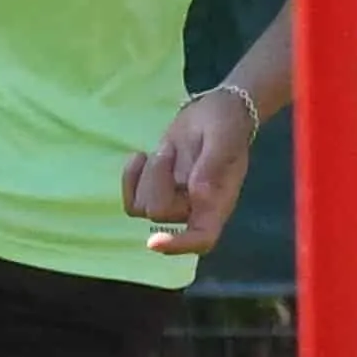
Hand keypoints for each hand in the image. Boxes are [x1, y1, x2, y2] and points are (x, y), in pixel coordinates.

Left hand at [123, 85, 257, 255]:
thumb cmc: (226, 125)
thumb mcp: (223, 138)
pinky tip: (140, 156)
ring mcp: (176, 201)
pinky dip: (130, 178)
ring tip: (167, 150)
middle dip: (158, 177)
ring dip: (148, 175)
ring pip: (143, 207)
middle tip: (172, 150)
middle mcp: (196, 209)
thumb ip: (212, 165)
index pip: (202, 238)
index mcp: (218, 204)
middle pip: (160, 213)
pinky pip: (133, 200)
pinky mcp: (158, 191)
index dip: (179, 245)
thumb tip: (199, 195)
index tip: (154, 242)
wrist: (215, 111)